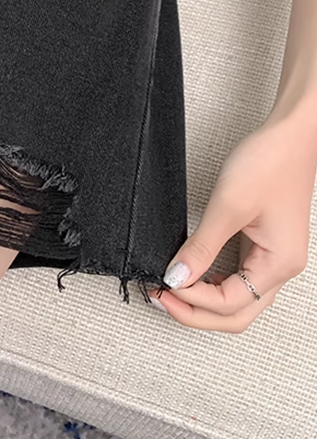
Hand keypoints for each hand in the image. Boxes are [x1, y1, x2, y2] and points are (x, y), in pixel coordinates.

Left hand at [148, 111, 314, 331]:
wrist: (289, 136)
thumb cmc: (269, 164)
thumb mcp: (228, 206)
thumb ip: (201, 247)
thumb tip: (176, 277)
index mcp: (278, 265)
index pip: (231, 303)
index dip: (193, 300)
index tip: (163, 285)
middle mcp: (279, 268)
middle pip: (237, 313)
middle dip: (196, 312)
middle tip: (160, 298)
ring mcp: (271, 258)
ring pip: (237, 299)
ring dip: (202, 299)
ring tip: (168, 287)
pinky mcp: (261, 245)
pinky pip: (236, 277)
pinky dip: (211, 282)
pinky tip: (189, 272)